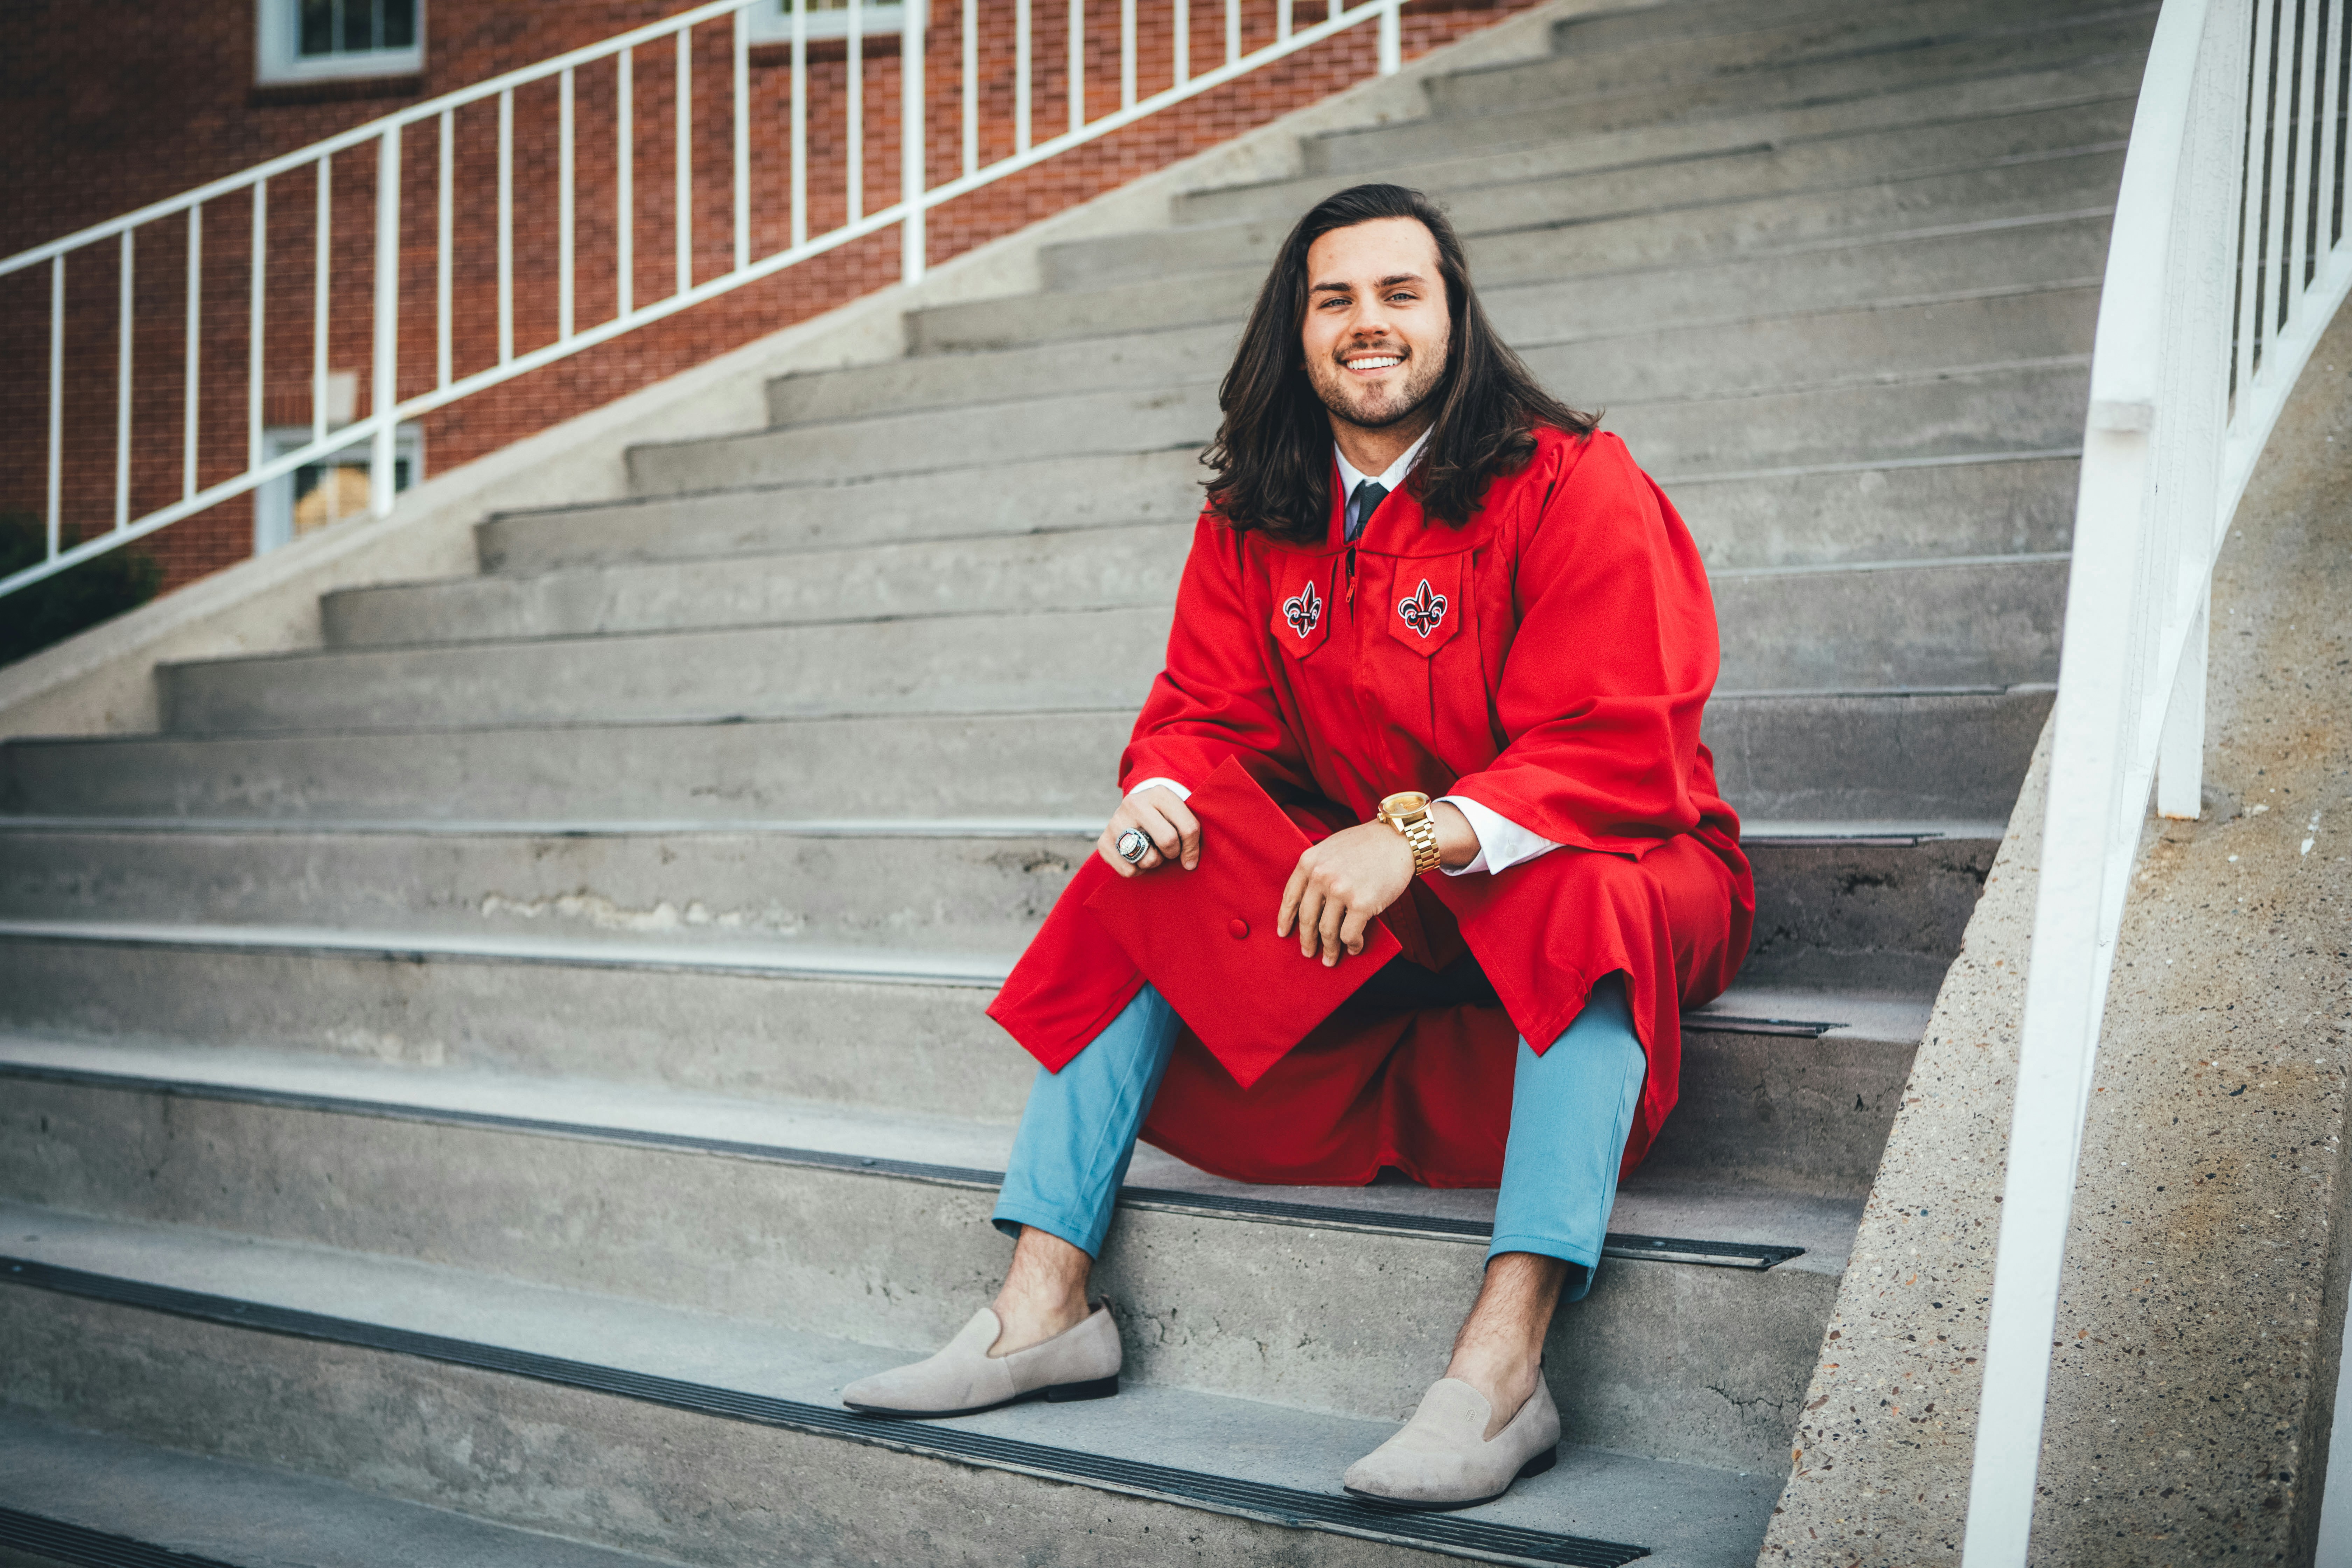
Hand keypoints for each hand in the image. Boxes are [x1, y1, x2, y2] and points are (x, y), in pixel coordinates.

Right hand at [1097, 785, 1200, 876]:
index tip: (1190, 856)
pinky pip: (1129, 871)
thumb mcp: (1179, 814)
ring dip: (1155, 861)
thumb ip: (1190, 834)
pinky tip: (1137, 856)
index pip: (1188, 828)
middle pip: (1168, 841)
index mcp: (1159, 794)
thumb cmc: (1163, 816)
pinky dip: (1138, 870)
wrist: (1134, 809)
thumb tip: (1189, 865)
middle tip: (1168, 849)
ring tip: (1151, 849)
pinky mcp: (1103, 841)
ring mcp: (1116, 821)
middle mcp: (1134, 804)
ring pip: (1148, 859)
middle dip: (1173, 852)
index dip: (1193, 848)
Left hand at [1277, 820, 1415, 965]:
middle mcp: (1321, 876)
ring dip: (1329, 949)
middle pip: (1307, 918)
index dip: (1285, 919)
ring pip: (1327, 931)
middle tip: (1308, 953)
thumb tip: (1312, 902)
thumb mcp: (1331, 848)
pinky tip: (1355, 948)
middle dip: (1306, 940)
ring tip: (1330, 959)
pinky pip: (1350, 934)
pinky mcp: (1362, 904)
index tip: (1284, 933)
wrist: (1399, 839)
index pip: (1290, 897)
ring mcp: (1340, 891)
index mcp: (1309, 862)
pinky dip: (1352, 945)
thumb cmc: (1368, 844)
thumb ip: (1318, 870)